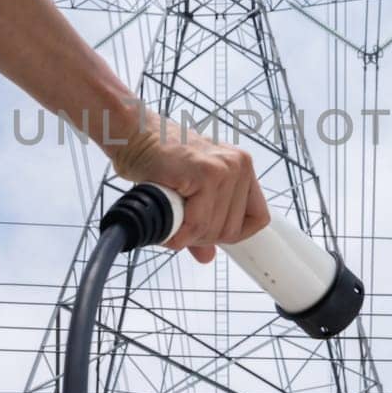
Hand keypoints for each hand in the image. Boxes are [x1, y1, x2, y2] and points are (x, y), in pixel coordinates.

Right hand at [109, 110, 269, 262]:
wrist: (134, 135)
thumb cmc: (159, 160)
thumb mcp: (189, 192)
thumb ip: (203, 223)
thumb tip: (208, 257)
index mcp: (242, 168)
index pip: (257, 218)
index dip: (231, 233)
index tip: (207, 233)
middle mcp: (240, 166)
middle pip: (233, 229)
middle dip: (202, 237)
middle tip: (180, 226)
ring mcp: (225, 168)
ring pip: (215, 229)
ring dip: (188, 235)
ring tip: (171, 218)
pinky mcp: (206, 173)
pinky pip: (198, 222)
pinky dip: (179, 231)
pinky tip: (167, 221)